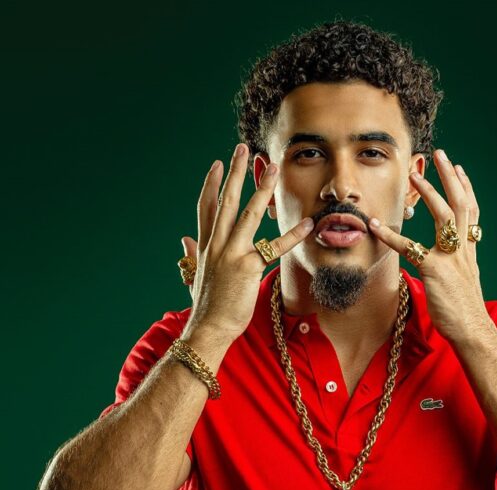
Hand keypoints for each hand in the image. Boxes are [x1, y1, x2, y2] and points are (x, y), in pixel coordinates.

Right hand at [182, 144, 314, 337]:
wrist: (208, 328)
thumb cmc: (207, 307)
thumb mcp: (195, 276)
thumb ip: (191, 256)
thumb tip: (183, 241)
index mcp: (204, 247)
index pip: (206, 208)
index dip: (212, 184)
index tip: (218, 164)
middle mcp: (216, 245)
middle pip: (226, 201)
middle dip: (235, 173)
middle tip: (242, 149)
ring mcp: (231, 253)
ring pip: (249, 213)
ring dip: (262, 189)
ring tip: (274, 169)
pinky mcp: (247, 266)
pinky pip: (274, 247)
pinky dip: (292, 236)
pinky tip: (307, 224)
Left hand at [368, 149, 488, 343]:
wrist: (472, 331)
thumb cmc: (465, 314)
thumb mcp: (464, 285)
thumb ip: (455, 269)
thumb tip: (444, 266)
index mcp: (469, 252)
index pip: (471, 212)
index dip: (466, 189)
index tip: (459, 170)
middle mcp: (463, 250)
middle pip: (461, 204)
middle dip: (450, 178)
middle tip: (441, 155)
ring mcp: (450, 258)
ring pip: (444, 216)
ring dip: (429, 193)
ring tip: (415, 177)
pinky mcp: (435, 270)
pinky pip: (410, 248)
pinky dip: (391, 237)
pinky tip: (377, 227)